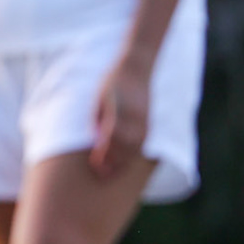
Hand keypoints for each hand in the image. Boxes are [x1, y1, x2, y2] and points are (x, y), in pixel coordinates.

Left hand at [91, 54, 151, 177]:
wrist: (136, 67)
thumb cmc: (111, 82)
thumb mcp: (99, 97)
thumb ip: (97, 118)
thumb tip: (95, 139)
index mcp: (117, 107)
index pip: (111, 135)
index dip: (104, 152)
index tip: (94, 164)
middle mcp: (133, 114)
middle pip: (125, 144)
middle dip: (113, 161)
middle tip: (101, 175)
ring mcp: (144, 118)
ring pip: (135, 145)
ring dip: (123, 161)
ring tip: (110, 174)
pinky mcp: (149, 120)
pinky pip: (142, 141)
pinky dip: (132, 154)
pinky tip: (123, 163)